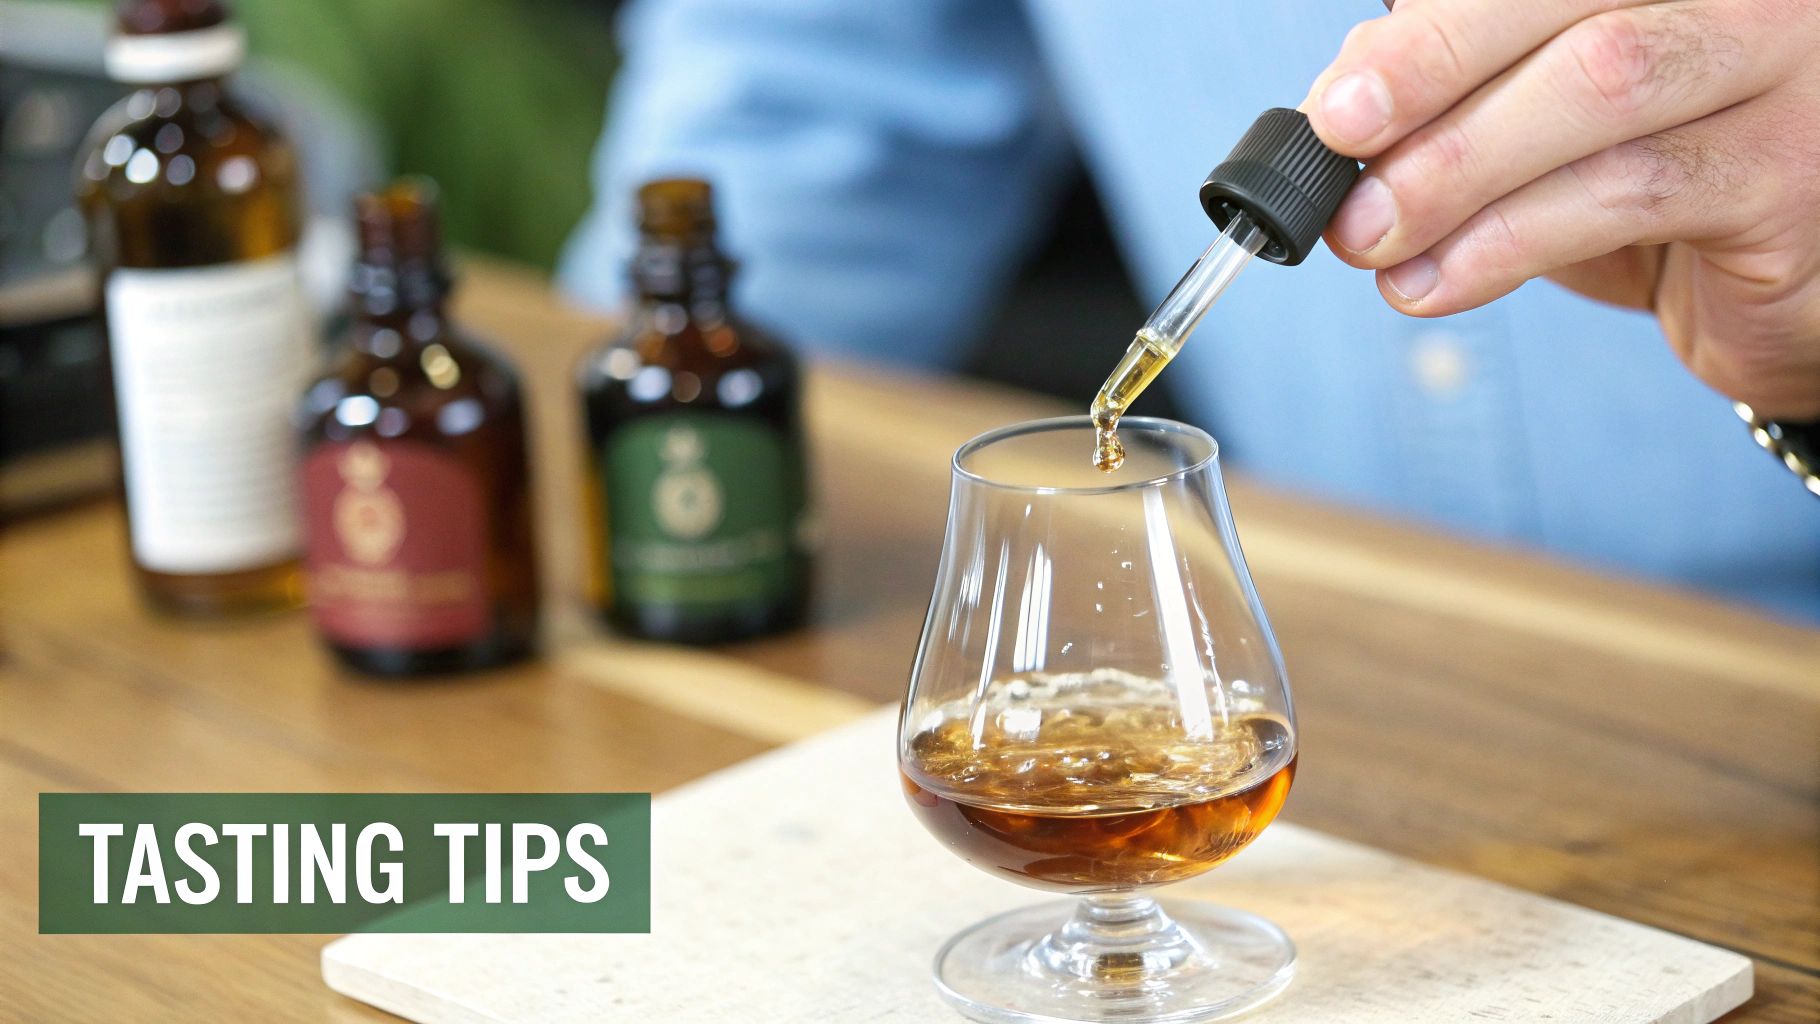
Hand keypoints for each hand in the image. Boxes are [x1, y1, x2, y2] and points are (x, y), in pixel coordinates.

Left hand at [1305, 0, 1819, 418]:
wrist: (1778, 284)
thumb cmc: (1650, 175)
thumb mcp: (1545, 117)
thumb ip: (1466, 85)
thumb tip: (1350, 91)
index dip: (1427, 31)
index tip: (1336, 104)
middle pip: (1563, 5)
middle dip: (1429, 73)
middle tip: (1339, 142)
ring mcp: (1781, 67)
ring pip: (1597, 89)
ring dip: (1455, 171)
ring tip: (1370, 235)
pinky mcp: (1788, 173)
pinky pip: (1627, 193)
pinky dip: (1504, 243)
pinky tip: (1434, 282)